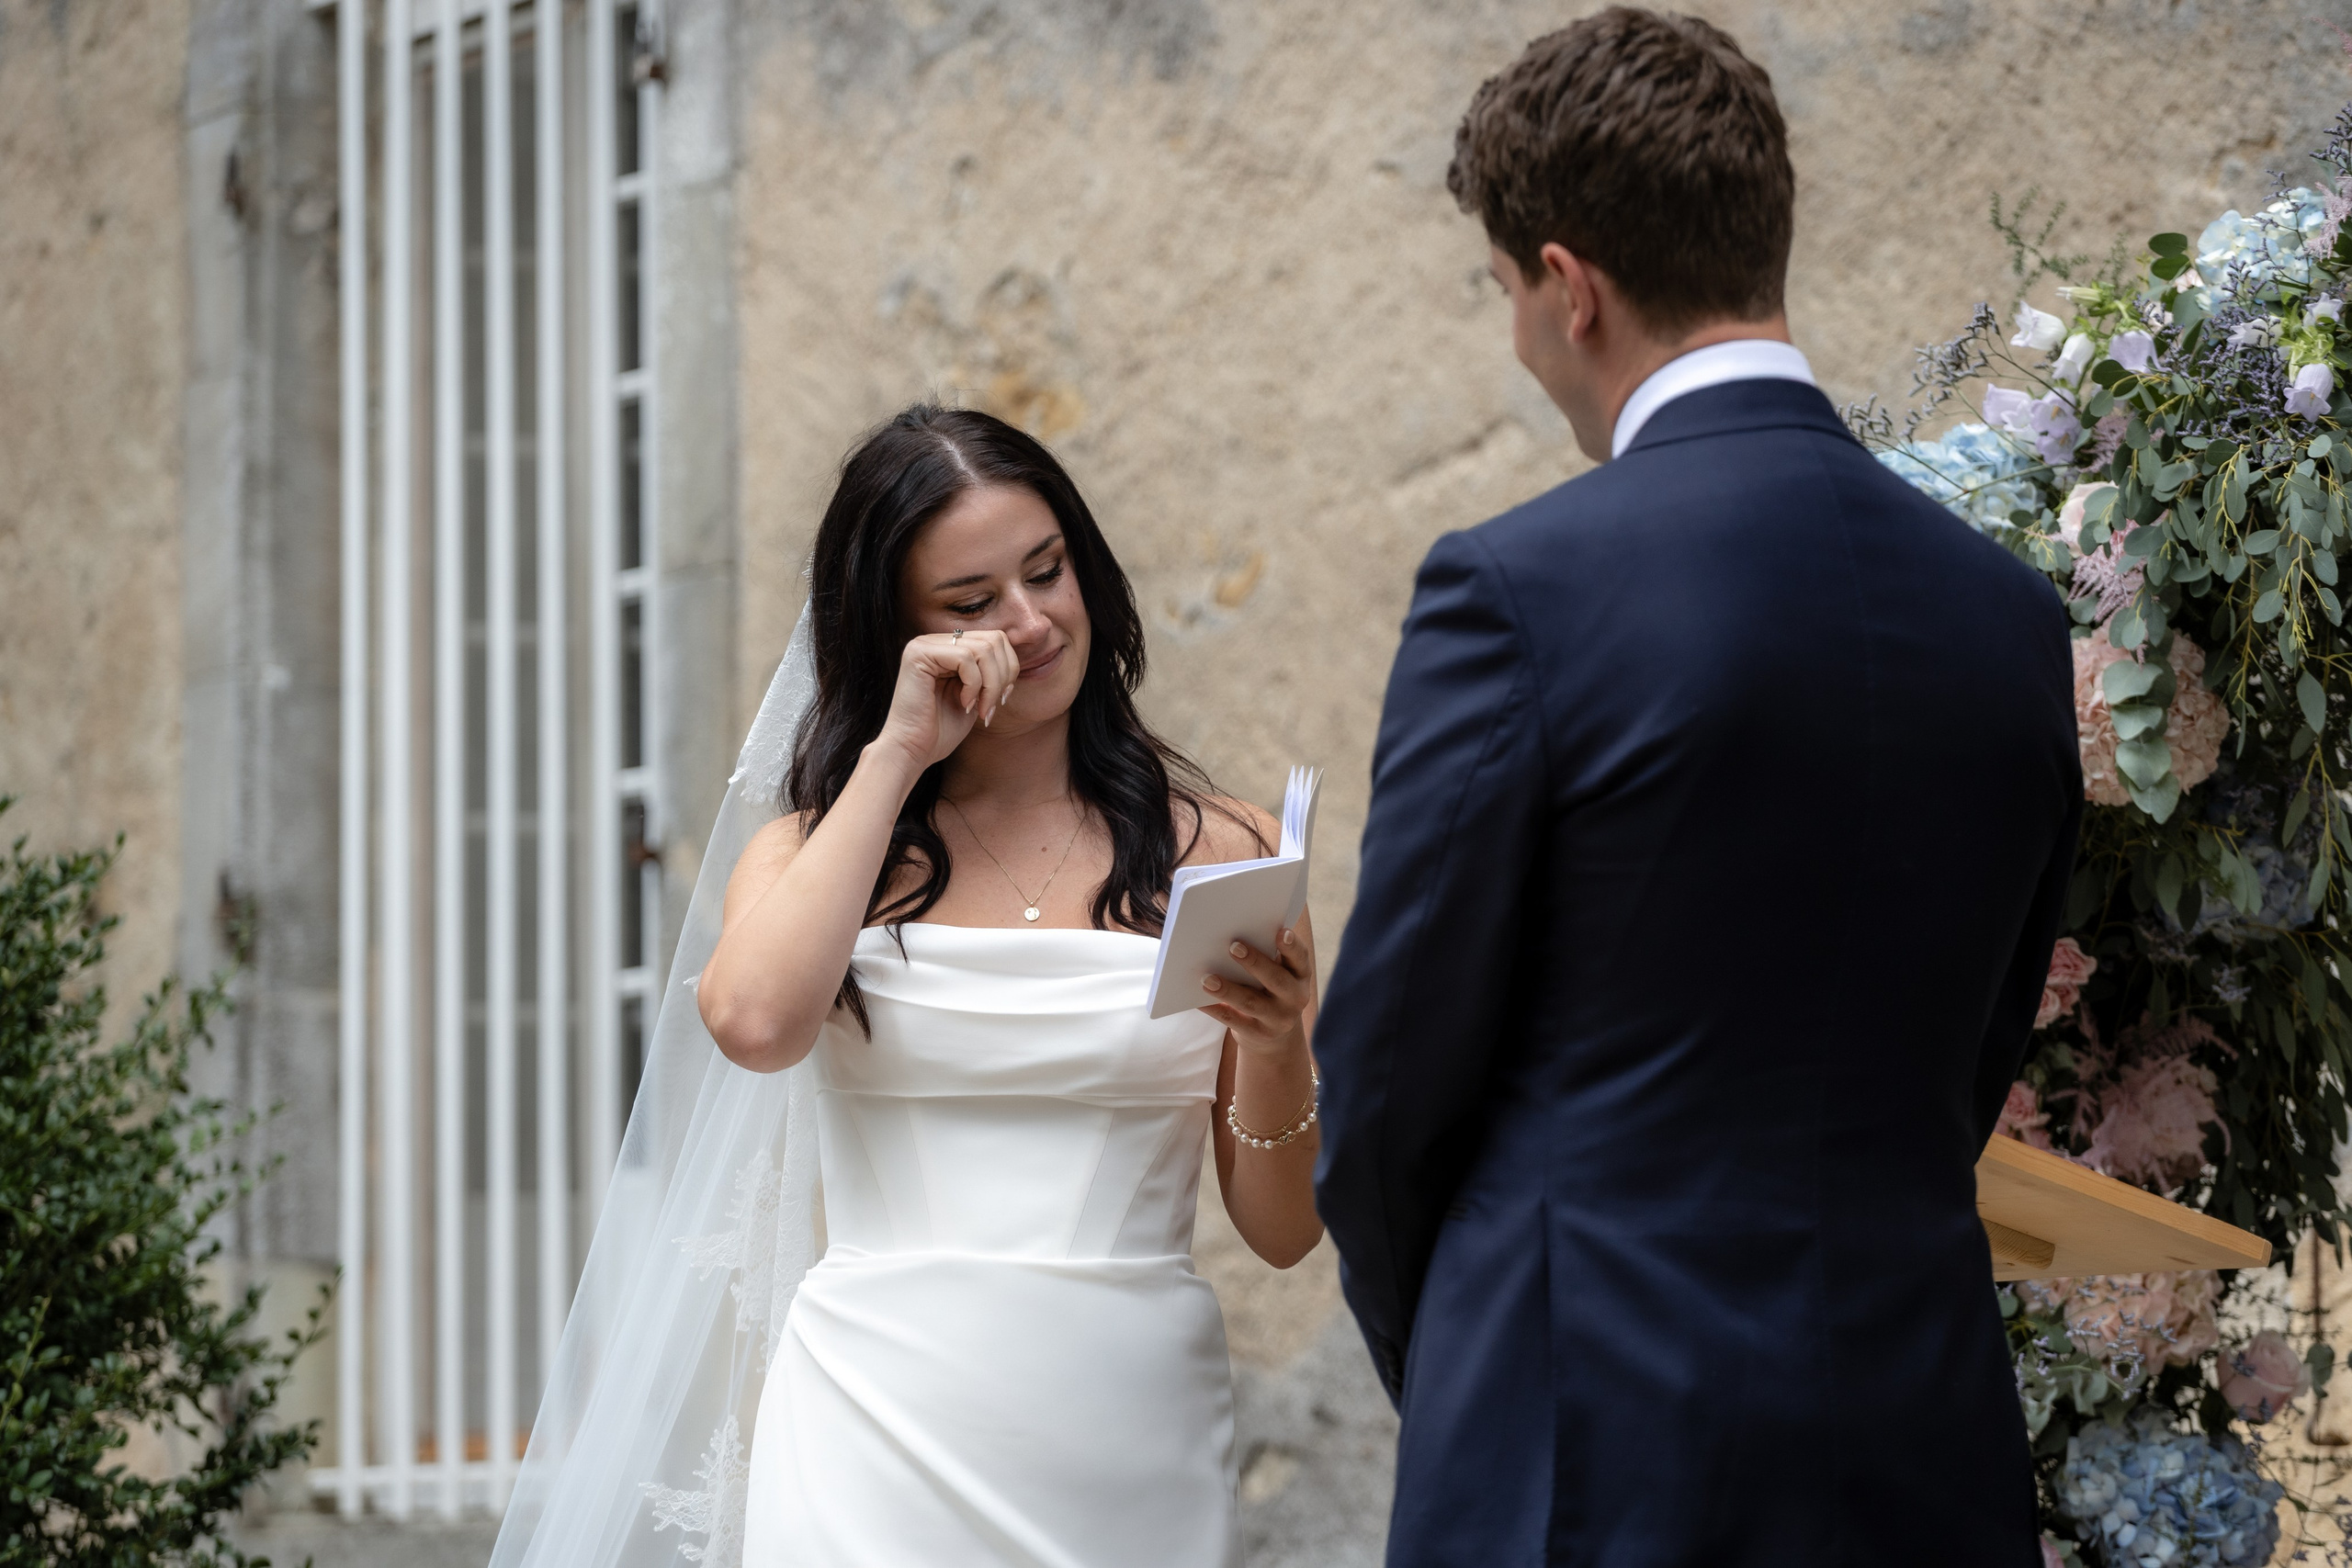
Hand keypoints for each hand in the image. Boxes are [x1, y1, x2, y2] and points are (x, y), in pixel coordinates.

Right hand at [872, 630, 1020, 771]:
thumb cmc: (941, 730)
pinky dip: (974, 685)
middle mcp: (935, 640)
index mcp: (949, 647)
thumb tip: (1013, 658)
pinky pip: (966, 657)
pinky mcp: (918, 654)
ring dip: (990, 685)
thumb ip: (989, 673)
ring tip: (980, 709)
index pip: (995, 639)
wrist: (913, 750)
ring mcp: (924, 644)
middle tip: (992, 706)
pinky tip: (964, 704)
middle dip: (1003, 676)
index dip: (1009, 669)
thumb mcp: (976, 696)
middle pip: (994, 639)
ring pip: (983, 648)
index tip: (1002, 699)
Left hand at [1201, 925, 1314, 1057]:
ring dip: (1228, 990)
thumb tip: (1234, 939)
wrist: (1274, 1034)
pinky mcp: (1258, 1034)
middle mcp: (1295, 997)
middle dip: (1254, 962)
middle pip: (1276, 979)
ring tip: (1207, 979)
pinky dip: (1216, 1009)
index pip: (1299, 957)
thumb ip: (1267, 956)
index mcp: (1300, 975)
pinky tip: (1200, 1001)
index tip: (1281, 932)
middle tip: (1233, 947)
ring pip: (1251, 1002)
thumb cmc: (1270, 989)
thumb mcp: (1279, 973)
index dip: (1292, 946)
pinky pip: (1233, 1020)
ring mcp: (1278, 1019)